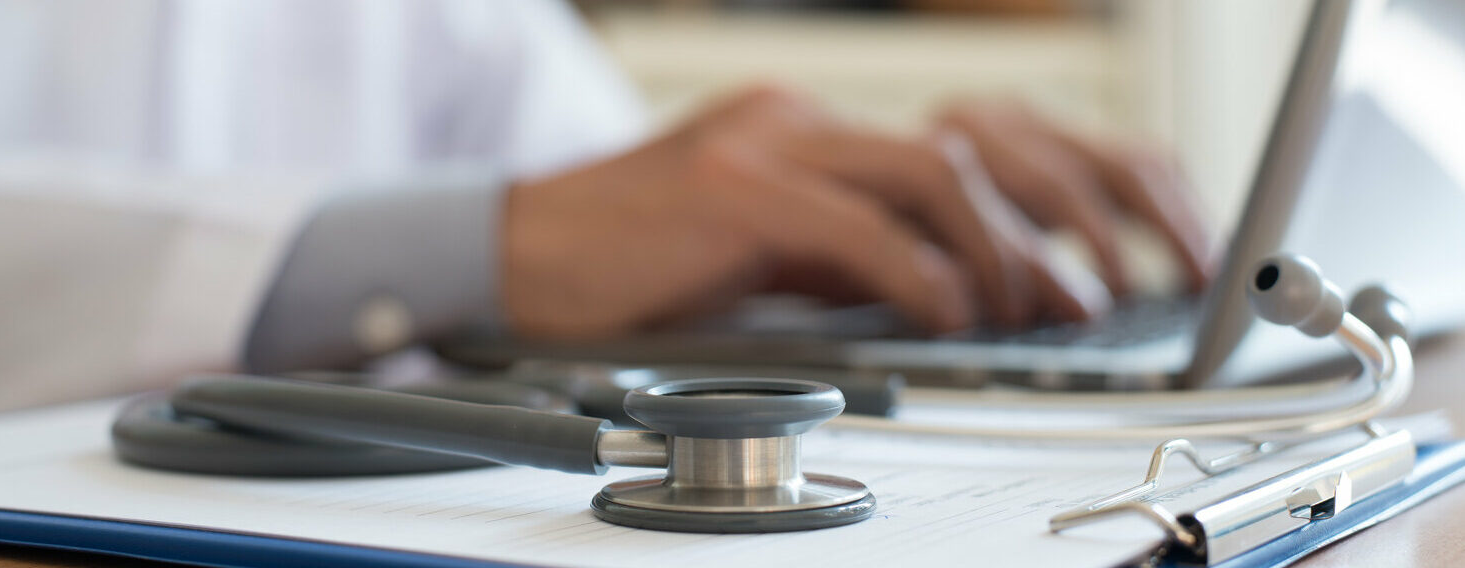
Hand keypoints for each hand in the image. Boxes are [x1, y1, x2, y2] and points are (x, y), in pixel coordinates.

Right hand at [501, 86, 1197, 338]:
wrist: (517, 253)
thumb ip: (849, 258)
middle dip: (1053, 218)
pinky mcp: (734, 188)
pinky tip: (948, 316)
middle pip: (971, 144)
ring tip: (1023, 311)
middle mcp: (799, 119)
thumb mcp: (765, 253)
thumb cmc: (632, 262)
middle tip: (1095, 289)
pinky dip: (920, 275)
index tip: (1089, 262)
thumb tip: (948, 292)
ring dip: (998, 251)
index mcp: (809, 129)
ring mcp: (767, 143)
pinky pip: (861, 226)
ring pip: (931, 174)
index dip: (1041, 199)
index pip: (960, 144)